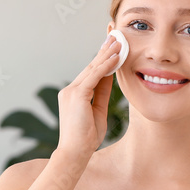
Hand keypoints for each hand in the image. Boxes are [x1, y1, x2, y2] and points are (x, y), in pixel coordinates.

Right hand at [56, 33, 122, 160]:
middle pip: (91, 66)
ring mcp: (71, 92)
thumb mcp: (98, 111)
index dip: (102, 59)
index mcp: (74, 94)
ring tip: (119, 41)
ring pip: (92, 68)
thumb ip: (102, 93)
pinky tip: (116, 57)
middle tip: (116, 36)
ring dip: (107, 54)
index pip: (91, 72)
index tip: (112, 47)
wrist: (75, 153)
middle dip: (105, 50)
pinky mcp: (76, 95)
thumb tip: (111, 76)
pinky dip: (106, 66)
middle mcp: (70, 90)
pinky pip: (94, 76)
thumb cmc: (86, 137)